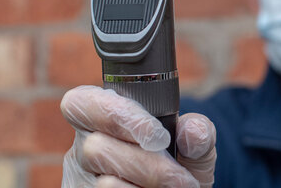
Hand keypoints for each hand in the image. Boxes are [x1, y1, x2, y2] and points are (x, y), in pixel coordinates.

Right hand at [60, 86, 216, 187]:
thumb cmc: (182, 163)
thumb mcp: (195, 145)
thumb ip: (199, 132)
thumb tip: (192, 130)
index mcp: (102, 115)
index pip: (82, 102)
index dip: (118, 115)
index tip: (159, 136)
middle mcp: (84, 146)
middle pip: (96, 148)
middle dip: (147, 163)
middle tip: (179, 175)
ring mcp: (81, 178)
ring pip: (105, 184)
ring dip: (148, 186)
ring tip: (175, 187)